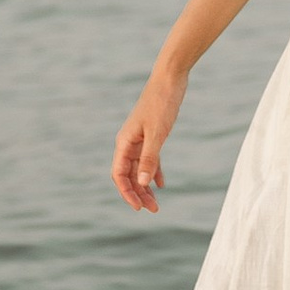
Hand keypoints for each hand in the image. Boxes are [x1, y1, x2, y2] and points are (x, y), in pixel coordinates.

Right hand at [112, 73, 184, 214]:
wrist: (170, 79)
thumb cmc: (161, 103)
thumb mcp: (158, 133)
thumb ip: (150, 158)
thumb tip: (142, 183)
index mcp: (124, 142)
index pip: (119, 174)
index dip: (127, 193)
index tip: (138, 208)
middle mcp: (128, 142)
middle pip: (128, 175)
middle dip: (138, 194)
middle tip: (153, 210)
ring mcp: (139, 139)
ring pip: (139, 169)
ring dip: (146, 186)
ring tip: (156, 203)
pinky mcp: (151, 134)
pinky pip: (149, 159)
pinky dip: (154, 172)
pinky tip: (161, 184)